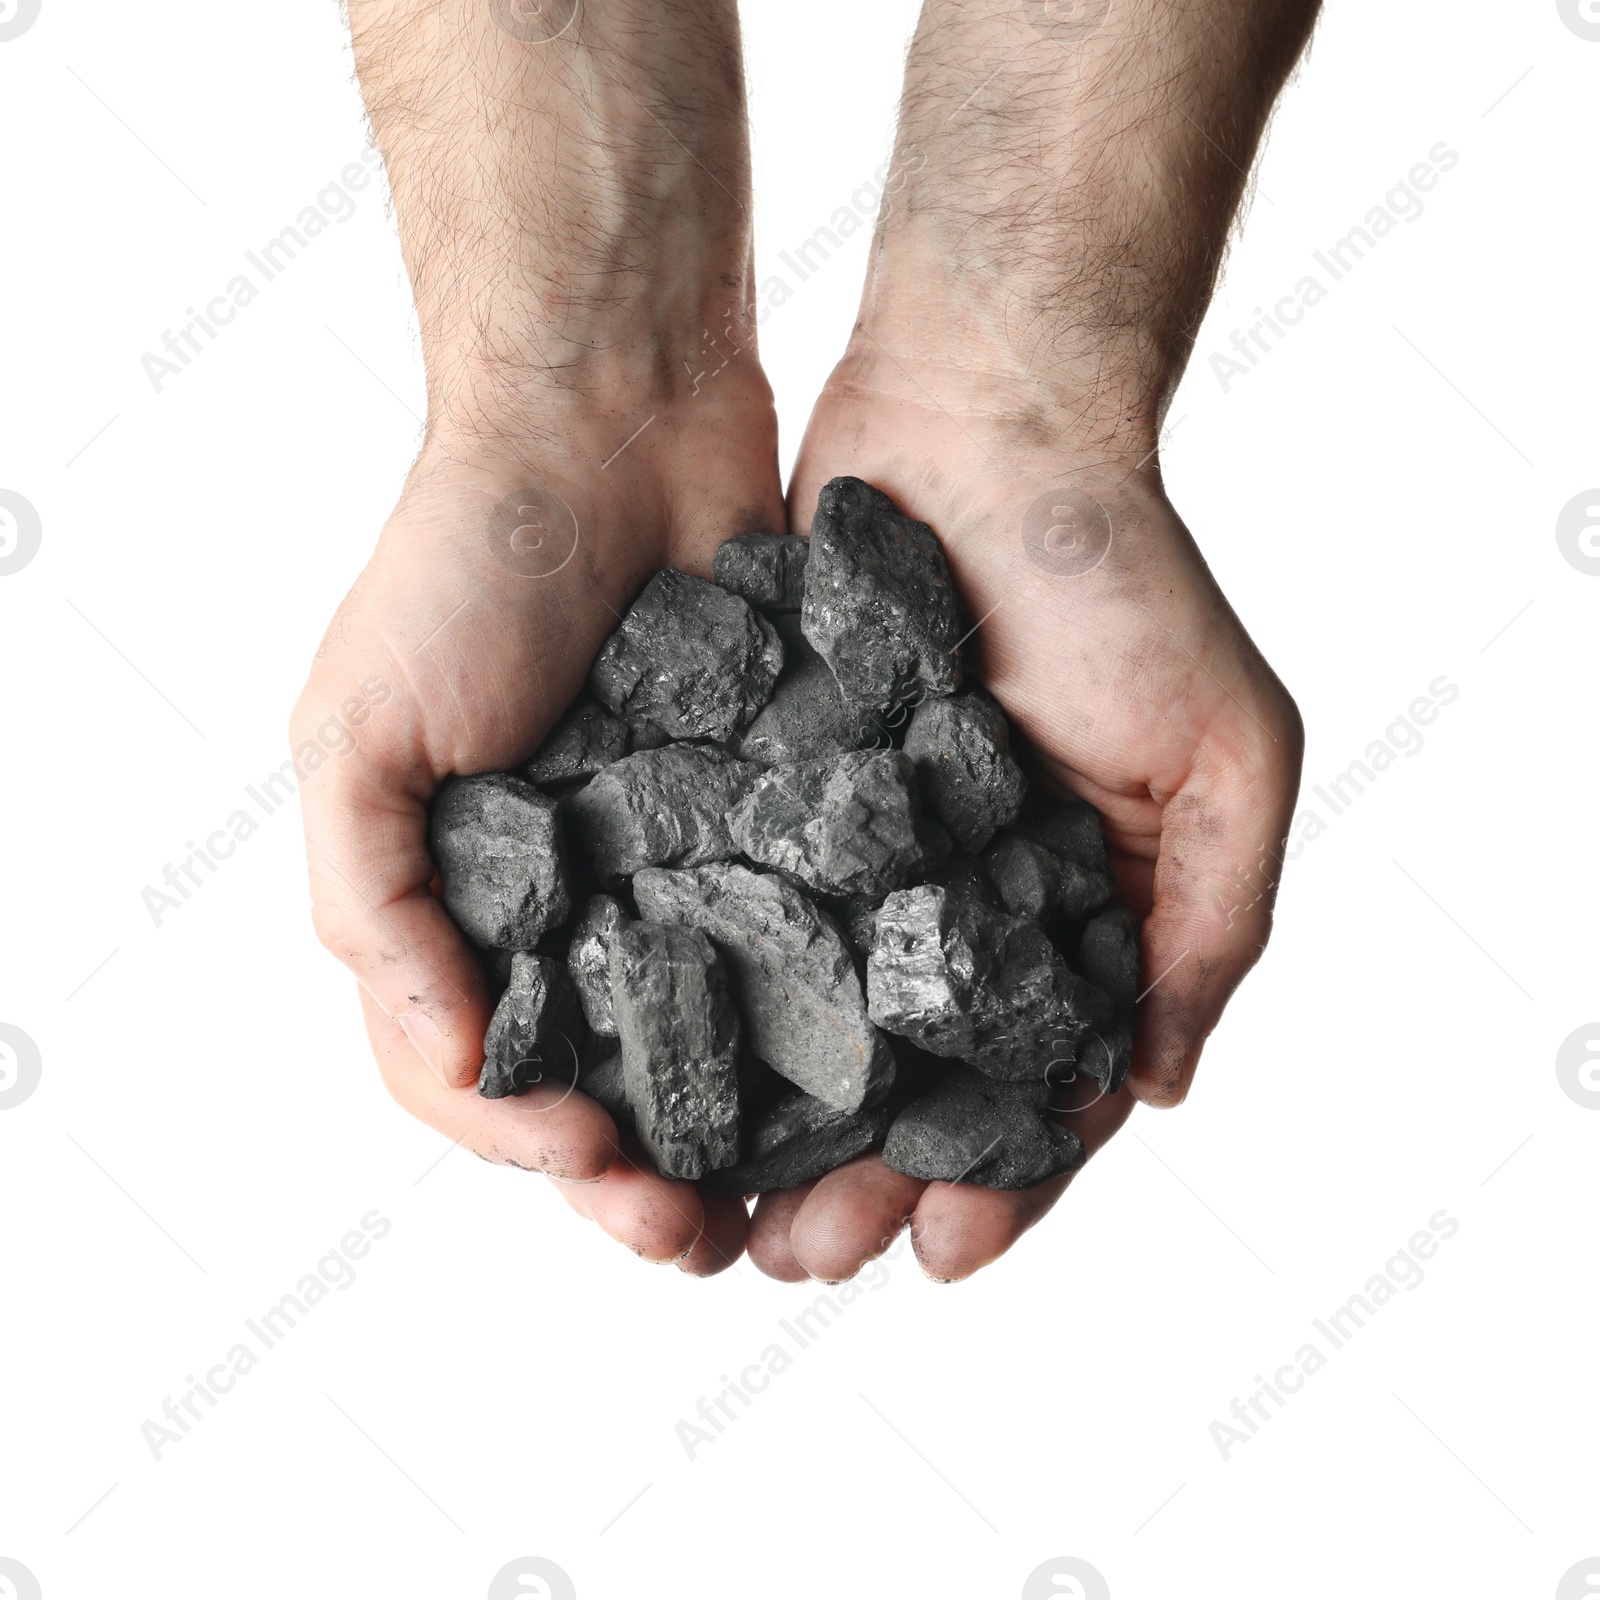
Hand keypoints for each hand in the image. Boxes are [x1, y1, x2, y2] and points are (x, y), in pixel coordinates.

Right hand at [293, 375, 782, 1273]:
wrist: (612, 419)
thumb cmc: (461, 569)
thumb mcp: (357, 732)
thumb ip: (376, 902)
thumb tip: (452, 1070)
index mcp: (455, 898)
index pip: (473, 1073)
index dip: (530, 1145)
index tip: (606, 1175)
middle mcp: (566, 898)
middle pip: (600, 1078)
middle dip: (641, 1173)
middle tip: (701, 1238)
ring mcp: (675, 862)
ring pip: (709, 1038)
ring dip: (735, 1132)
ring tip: (786, 1203)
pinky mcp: (774, 816)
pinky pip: (799, 938)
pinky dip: (817, 1016)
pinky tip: (861, 1076)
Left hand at [743, 324, 1301, 1284]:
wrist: (980, 421)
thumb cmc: (1118, 577)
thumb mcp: (1226, 749)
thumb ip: (1214, 922)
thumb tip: (1149, 1090)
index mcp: (1065, 915)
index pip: (1029, 1088)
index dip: (999, 1181)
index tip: (944, 1250)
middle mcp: (949, 903)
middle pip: (897, 1085)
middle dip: (858, 1183)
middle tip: (796, 1256)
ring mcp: (850, 854)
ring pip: (799, 1030)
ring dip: (765, 1130)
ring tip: (714, 1209)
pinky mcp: (761, 795)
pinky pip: (723, 922)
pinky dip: (698, 1006)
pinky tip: (654, 1075)